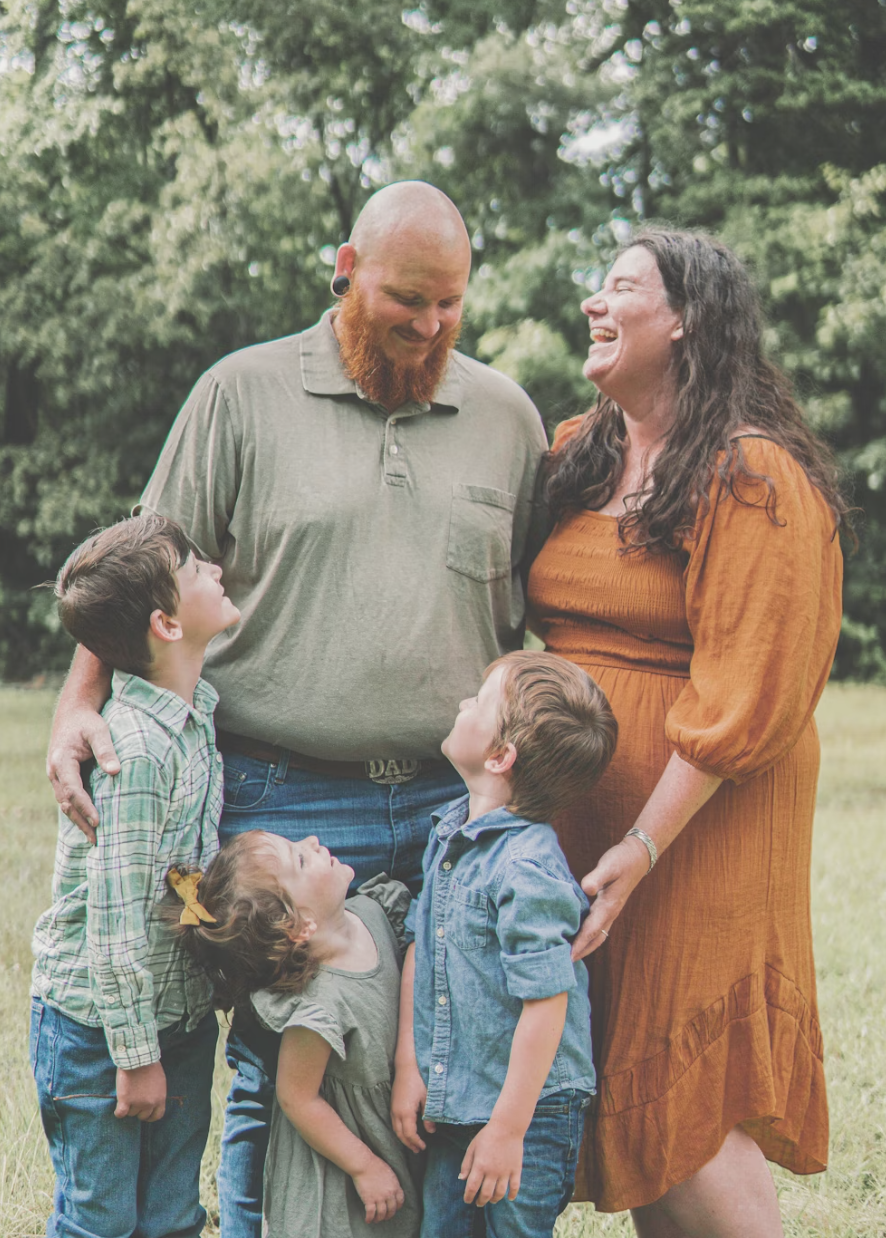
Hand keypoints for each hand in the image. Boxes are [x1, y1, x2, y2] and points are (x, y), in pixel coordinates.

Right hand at [47, 707, 119, 842]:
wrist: (73, 713)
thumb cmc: (87, 721)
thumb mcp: (99, 730)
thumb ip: (106, 749)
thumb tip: (115, 771)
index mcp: (62, 761)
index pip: (72, 790)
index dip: (85, 806)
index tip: (98, 820)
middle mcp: (55, 772)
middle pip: (66, 802)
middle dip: (81, 821)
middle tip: (96, 839)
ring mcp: (57, 776)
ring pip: (65, 803)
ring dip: (78, 820)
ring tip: (94, 837)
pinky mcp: (64, 778)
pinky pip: (68, 798)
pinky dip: (78, 811)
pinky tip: (89, 823)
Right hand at [115, 1062, 165, 1120]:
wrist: (138, 1058)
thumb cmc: (149, 1065)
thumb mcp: (160, 1081)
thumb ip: (157, 1093)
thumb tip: (153, 1101)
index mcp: (160, 1098)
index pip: (157, 1115)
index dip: (150, 1116)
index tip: (145, 1114)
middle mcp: (150, 1103)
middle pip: (142, 1116)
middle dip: (138, 1110)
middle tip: (134, 1100)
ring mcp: (137, 1103)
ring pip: (130, 1113)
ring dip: (128, 1107)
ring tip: (127, 1094)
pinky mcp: (125, 1100)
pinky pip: (120, 1114)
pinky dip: (118, 1112)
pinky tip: (118, 1105)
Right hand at [351, 1156, 404, 1223]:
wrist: (364, 1164)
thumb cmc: (375, 1165)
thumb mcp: (389, 1172)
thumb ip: (392, 1182)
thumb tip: (392, 1189)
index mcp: (395, 1186)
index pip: (400, 1201)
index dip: (397, 1206)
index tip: (394, 1209)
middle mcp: (389, 1193)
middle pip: (392, 1210)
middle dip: (388, 1215)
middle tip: (385, 1217)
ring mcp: (379, 1198)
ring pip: (382, 1214)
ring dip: (379, 1219)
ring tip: (376, 1220)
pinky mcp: (369, 1200)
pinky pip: (371, 1213)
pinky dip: (369, 1218)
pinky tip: (367, 1220)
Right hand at [391, 1058, 433, 1151]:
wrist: (406, 1066)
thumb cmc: (418, 1080)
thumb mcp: (427, 1098)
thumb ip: (428, 1117)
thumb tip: (431, 1132)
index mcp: (405, 1112)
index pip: (409, 1134)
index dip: (416, 1142)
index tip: (423, 1147)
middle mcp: (396, 1112)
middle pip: (400, 1134)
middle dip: (409, 1143)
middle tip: (417, 1150)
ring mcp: (393, 1108)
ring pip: (396, 1129)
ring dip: (403, 1138)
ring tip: (412, 1143)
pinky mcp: (393, 1104)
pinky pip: (394, 1122)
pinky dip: (400, 1130)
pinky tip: (406, 1130)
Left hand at [459, 1120, 523, 1205]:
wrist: (507, 1126)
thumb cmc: (487, 1135)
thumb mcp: (473, 1147)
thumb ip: (466, 1163)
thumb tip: (461, 1178)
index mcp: (480, 1165)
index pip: (472, 1187)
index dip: (468, 1196)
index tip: (467, 1200)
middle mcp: (492, 1171)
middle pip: (485, 1194)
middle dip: (481, 1201)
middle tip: (478, 1203)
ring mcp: (505, 1171)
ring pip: (499, 1193)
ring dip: (494, 1200)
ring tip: (491, 1200)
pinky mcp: (516, 1169)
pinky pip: (515, 1187)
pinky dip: (512, 1195)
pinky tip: (510, 1198)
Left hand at [571, 837, 649, 960]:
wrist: (638, 856)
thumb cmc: (622, 860)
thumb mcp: (609, 865)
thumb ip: (597, 877)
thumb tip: (586, 888)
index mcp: (609, 906)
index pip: (592, 931)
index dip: (579, 945)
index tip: (568, 958)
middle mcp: (610, 912)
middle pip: (595, 939)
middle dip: (582, 951)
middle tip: (566, 964)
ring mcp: (611, 911)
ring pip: (598, 934)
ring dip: (585, 945)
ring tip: (570, 954)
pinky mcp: (609, 906)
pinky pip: (598, 926)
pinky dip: (588, 934)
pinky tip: (577, 933)